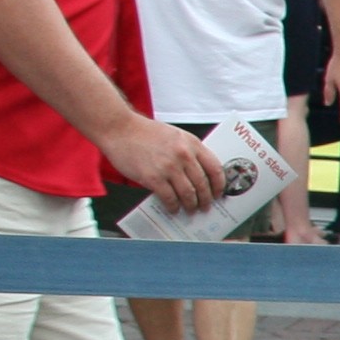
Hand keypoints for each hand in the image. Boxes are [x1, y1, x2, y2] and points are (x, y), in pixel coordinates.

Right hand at [103, 117, 219, 213]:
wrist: (120, 129)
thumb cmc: (145, 132)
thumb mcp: (175, 136)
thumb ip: (189, 152)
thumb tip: (199, 175)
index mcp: (192, 144)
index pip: (215, 169)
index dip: (219, 185)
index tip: (219, 193)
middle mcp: (183, 155)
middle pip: (203, 185)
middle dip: (206, 200)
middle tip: (205, 207)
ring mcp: (169, 167)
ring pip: (188, 194)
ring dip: (191, 206)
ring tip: (190, 210)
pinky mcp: (153, 178)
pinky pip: (169, 198)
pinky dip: (173, 207)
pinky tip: (173, 209)